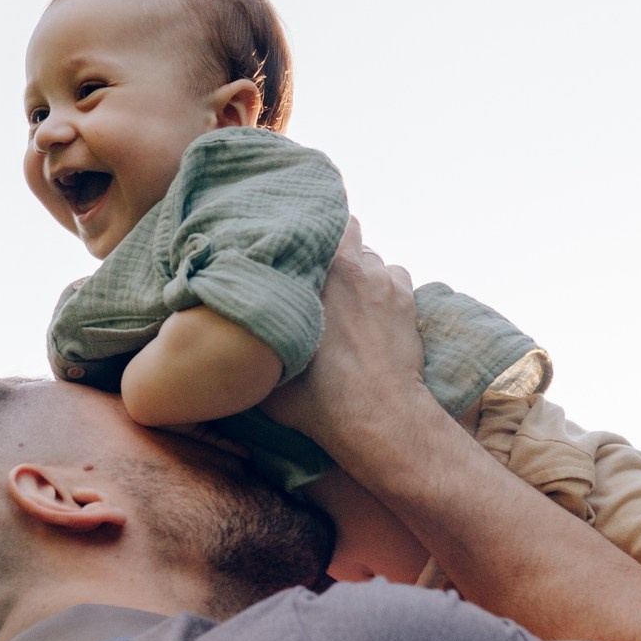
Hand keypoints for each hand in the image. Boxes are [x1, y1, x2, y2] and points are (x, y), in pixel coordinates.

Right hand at [262, 220, 430, 452]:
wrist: (376, 414)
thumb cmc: (318, 398)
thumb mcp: (269, 374)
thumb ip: (256, 342)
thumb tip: (234, 339)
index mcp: (315, 274)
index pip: (317, 225)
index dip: (310, 231)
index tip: (300, 245)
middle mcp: (352, 267)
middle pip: (346, 234)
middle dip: (336, 250)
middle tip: (324, 276)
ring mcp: (383, 281)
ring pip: (371, 258)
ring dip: (361, 272)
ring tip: (350, 300)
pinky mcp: (406, 299)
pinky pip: (394, 276)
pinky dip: (385, 287)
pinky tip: (375, 312)